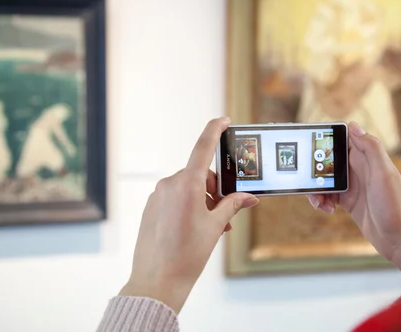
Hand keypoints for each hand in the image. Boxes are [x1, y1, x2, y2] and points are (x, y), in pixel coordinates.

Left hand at [119, 117, 258, 312]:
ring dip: (203, 201)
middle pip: (199, 175)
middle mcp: (169, 184)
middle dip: (215, 190)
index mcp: (186, 184)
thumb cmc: (187, 255)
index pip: (202, 147)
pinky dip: (189, 206)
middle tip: (226, 213)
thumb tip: (248, 197)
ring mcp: (158, 196)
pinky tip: (195, 229)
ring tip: (213, 228)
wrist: (157, 280)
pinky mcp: (152, 207)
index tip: (223, 120)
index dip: (214, 130)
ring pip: (188, 188)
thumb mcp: (215, 227)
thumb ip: (232, 205)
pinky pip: (175, 198)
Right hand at [309, 121, 400, 285]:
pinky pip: (329, 196)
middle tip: (309, 180)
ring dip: (317, 188)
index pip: (344, 139)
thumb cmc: (396, 207)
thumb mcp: (384, 174)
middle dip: (316, 168)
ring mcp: (354, 186)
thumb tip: (353, 125)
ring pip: (326, 179)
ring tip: (318, 202)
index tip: (311, 143)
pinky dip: (322, 201)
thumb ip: (371, 149)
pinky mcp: (349, 202)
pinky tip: (327, 210)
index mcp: (368, 159)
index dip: (327, 138)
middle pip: (330, 161)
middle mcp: (360, 170)